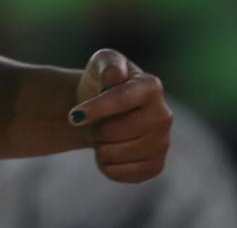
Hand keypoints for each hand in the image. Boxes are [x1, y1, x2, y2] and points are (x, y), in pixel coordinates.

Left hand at [70, 48, 172, 181]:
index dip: (96, 109)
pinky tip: (106, 154)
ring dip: (100, 147)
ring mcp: (163, 142)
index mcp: (151, 85)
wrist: (102, 110)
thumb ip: (107, 65)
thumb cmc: (101, 82)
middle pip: (118, 131)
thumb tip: (115, 77)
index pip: (121, 100)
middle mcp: (163, 115)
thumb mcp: (101, 63)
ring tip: (99, 136)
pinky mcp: (157, 165)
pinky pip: (126, 174)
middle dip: (96, 128)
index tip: (73, 116)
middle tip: (92, 123)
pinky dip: (107, 166)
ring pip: (120, 154)